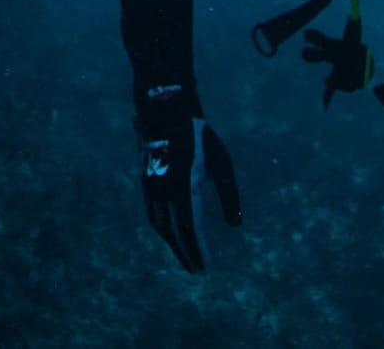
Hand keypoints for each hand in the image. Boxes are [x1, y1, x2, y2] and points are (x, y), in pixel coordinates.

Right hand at [135, 87, 241, 271]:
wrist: (165, 112)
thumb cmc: (199, 137)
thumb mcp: (221, 162)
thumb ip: (229, 194)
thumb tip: (235, 224)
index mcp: (184, 184)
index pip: (191, 225)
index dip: (198, 248)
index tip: (206, 266)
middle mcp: (164, 189)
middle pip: (174, 230)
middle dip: (185, 253)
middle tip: (197, 271)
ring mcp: (152, 187)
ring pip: (160, 224)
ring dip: (173, 244)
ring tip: (186, 259)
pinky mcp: (147, 184)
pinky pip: (153, 214)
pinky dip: (163, 230)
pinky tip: (172, 236)